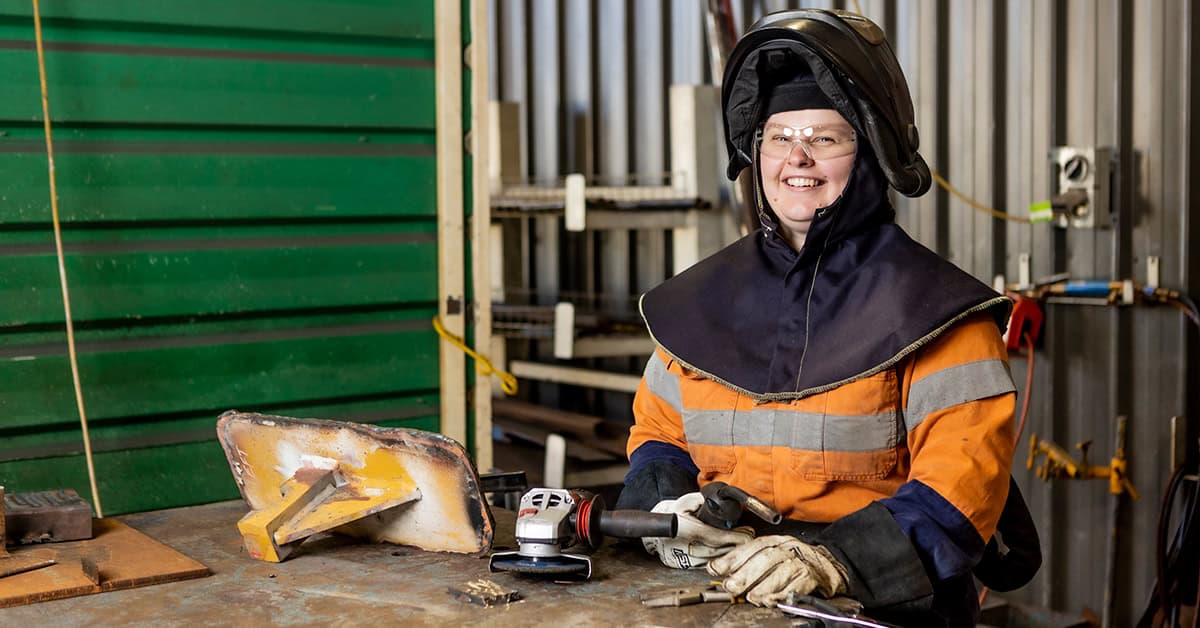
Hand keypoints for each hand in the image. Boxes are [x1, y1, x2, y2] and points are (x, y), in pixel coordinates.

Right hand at [642, 492, 753, 569]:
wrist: (657, 531)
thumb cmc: (673, 514)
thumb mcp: (686, 502)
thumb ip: (701, 499)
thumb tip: (716, 500)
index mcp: (684, 528)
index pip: (713, 536)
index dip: (732, 537)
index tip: (747, 535)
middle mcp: (682, 545)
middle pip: (716, 550)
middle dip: (735, 546)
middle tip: (748, 539)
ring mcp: (682, 558)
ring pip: (712, 560)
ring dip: (729, 554)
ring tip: (740, 546)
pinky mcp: (683, 566)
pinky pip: (705, 565)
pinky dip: (718, 561)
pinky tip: (727, 555)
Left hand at [706, 535, 847, 605]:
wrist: (831, 565)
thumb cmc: (798, 561)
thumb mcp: (774, 555)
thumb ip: (750, 561)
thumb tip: (720, 569)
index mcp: (776, 541)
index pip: (751, 546)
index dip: (732, 558)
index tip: (716, 568)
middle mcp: (788, 547)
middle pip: (764, 558)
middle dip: (744, 573)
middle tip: (731, 586)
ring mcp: (801, 561)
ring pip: (780, 571)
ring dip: (763, 585)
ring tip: (750, 597)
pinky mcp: (812, 577)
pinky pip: (797, 585)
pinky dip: (783, 594)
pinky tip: (772, 600)